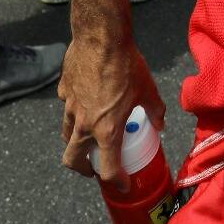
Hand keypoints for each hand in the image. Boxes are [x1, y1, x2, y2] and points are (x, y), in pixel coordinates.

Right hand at [60, 34, 161, 186]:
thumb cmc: (126, 65)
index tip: (123, 184)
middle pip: (73, 160)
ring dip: (76, 142)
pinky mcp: (63, 91)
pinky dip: (75, 110)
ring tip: (87, 139)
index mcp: (107, 130)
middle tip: (93, 169)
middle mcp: (84, 124)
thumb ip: (155, 111)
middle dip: (83, 170)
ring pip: (66, 135)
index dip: (116, 181)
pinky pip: (67, 107)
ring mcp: (70, 108)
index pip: (108, 168)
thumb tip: (160, 122)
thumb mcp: (148, 90)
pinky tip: (85, 101)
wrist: (101, 38)